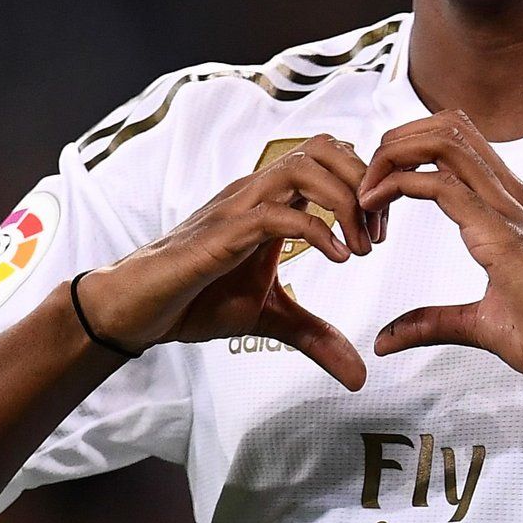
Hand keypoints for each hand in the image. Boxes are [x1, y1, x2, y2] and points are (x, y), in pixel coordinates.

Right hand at [82, 134, 376, 389]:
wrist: (139, 309)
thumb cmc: (196, 300)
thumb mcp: (270, 318)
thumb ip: (315, 335)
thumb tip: (359, 374)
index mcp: (271, 200)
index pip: (329, 159)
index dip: (365, 184)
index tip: (382, 230)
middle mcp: (257, 192)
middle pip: (323, 148)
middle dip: (363, 181)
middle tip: (380, 231)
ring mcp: (238, 208)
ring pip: (303, 168)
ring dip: (344, 202)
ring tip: (363, 247)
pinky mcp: (223, 233)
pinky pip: (278, 213)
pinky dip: (317, 231)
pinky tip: (338, 259)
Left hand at [357, 110, 522, 397]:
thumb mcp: (478, 324)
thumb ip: (432, 322)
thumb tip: (387, 339)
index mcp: (513, 205)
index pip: (459, 142)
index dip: (411, 151)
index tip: (378, 192)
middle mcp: (513, 196)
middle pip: (449, 126)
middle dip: (397, 141)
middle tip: (365, 181)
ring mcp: (511, 209)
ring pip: (444, 142)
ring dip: (394, 156)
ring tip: (365, 191)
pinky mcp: (502, 234)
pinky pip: (442, 185)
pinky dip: (398, 185)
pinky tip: (374, 206)